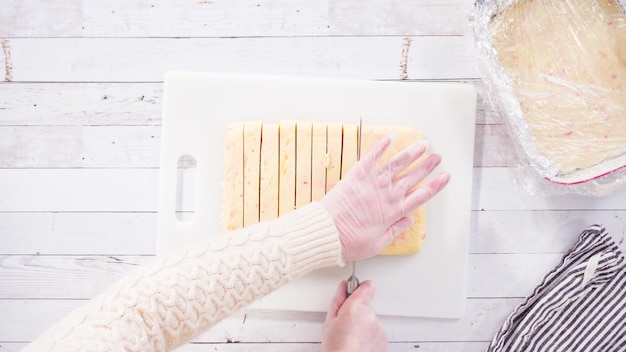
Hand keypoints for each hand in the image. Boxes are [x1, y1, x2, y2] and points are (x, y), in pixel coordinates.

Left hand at [320, 135, 449, 261]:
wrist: (327, 232)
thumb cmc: (350, 242)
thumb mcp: (378, 244)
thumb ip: (395, 230)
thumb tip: (408, 220)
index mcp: (393, 212)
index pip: (421, 196)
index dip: (435, 185)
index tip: (445, 177)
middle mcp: (386, 195)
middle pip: (413, 177)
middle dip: (427, 166)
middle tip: (437, 156)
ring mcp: (372, 184)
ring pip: (397, 165)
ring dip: (411, 153)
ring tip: (423, 145)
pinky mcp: (357, 176)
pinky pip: (371, 158)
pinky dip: (381, 146)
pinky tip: (391, 138)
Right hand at [322, 280, 386, 351]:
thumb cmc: (336, 348)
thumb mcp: (329, 322)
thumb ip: (338, 300)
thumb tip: (343, 287)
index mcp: (354, 308)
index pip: (366, 287)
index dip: (360, 287)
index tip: (357, 288)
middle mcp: (369, 315)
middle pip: (365, 305)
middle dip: (357, 311)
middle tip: (345, 323)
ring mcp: (378, 327)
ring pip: (370, 318)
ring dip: (363, 324)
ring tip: (351, 336)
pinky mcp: (384, 337)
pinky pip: (376, 329)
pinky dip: (369, 334)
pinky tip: (359, 342)